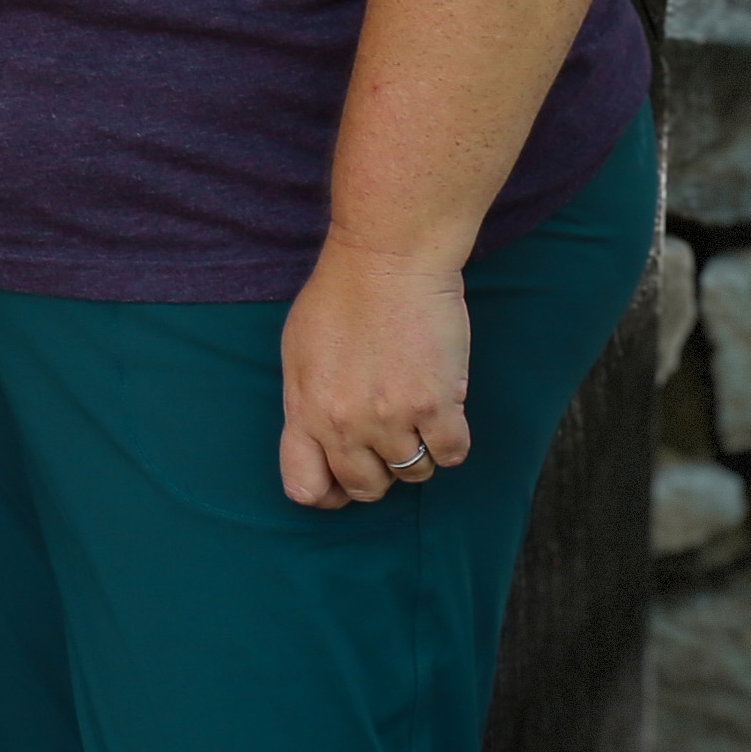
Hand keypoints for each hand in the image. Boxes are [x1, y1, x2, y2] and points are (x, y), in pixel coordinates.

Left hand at [280, 235, 474, 507]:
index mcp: (303, 411)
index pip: (305, 488)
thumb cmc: (341, 297)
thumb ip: (305, 404)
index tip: (344, 479)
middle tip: (388, 439)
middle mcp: (343, 424)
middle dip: (378, 472)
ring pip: (413, 473)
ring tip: (415, 411)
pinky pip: (452, 454)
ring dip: (417, 451)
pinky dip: (451, 440)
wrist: (387, 259)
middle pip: (365, 487)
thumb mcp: (298, 353)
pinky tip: (444, 408)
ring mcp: (391, 419)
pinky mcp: (436, 406)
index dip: (327, 492)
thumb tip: (319, 442)